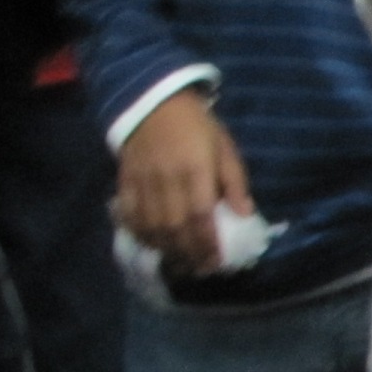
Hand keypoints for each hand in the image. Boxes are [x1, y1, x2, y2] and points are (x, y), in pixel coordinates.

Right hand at [114, 88, 252, 272]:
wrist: (153, 102)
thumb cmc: (198, 127)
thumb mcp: (225, 148)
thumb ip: (234, 182)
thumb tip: (246, 214)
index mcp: (195, 170)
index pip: (200, 215)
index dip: (207, 243)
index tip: (216, 262)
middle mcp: (166, 179)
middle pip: (174, 226)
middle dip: (188, 253)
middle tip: (201, 270)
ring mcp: (142, 181)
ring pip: (150, 224)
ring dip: (166, 249)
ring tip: (181, 264)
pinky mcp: (125, 180)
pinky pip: (128, 213)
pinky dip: (139, 233)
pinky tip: (152, 245)